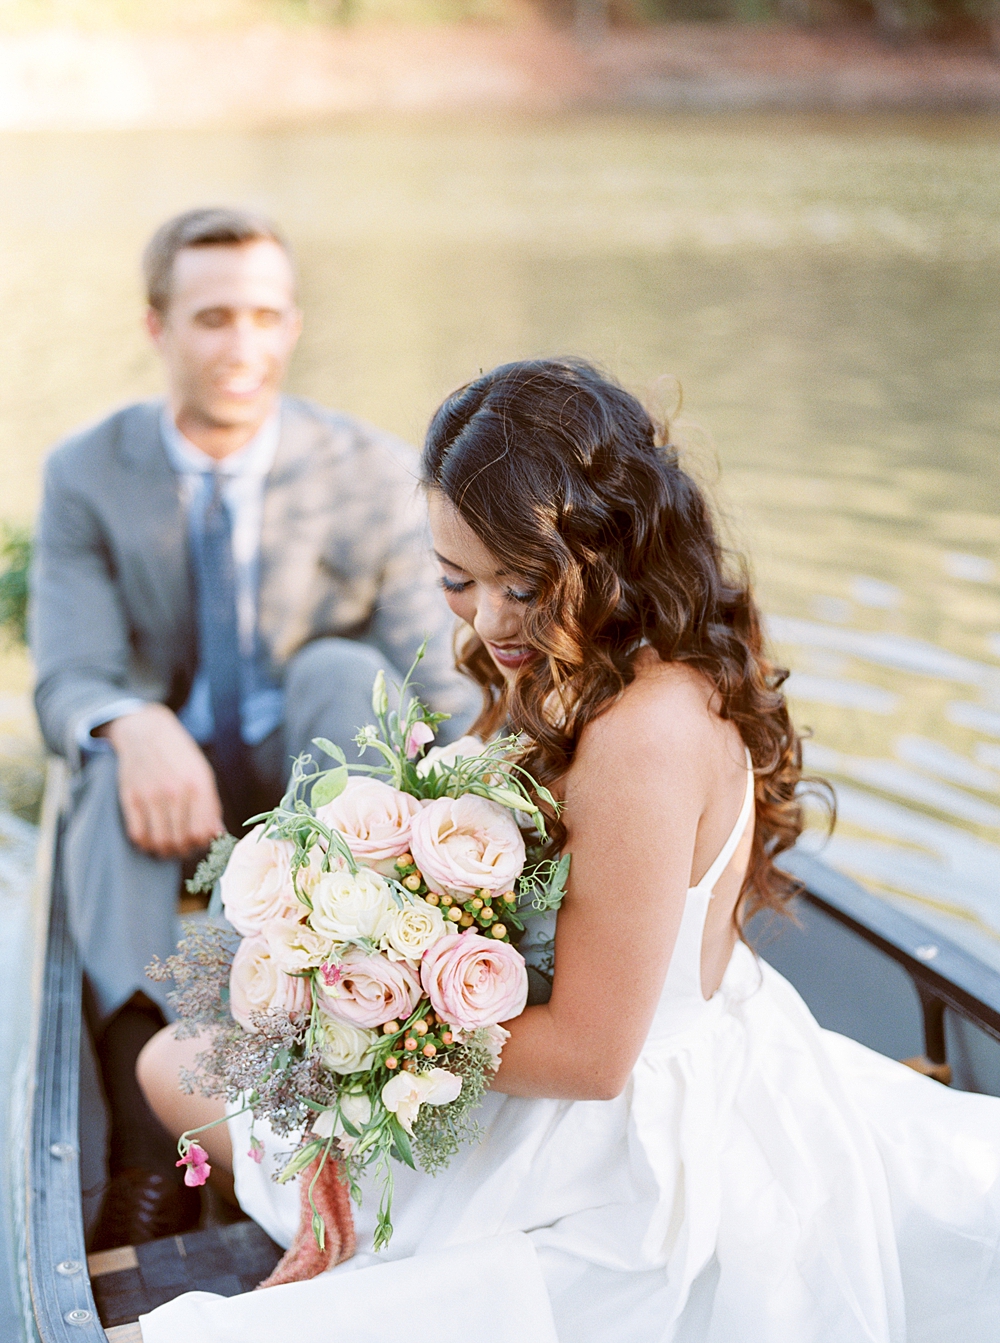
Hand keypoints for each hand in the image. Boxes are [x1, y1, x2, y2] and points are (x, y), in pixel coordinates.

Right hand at [98, 704, 224, 857]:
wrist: (146, 732)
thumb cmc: (179, 755)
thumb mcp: (203, 773)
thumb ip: (211, 805)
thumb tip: (218, 835)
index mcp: (198, 785)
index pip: (202, 832)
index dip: (202, 844)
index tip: (199, 842)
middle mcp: (175, 791)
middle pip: (180, 840)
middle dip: (183, 851)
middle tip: (183, 848)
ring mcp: (150, 795)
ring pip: (159, 841)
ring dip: (164, 851)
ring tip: (167, 847)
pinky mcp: (130, 797)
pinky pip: (137, 834)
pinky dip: (144, 843)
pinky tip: (150, 838)